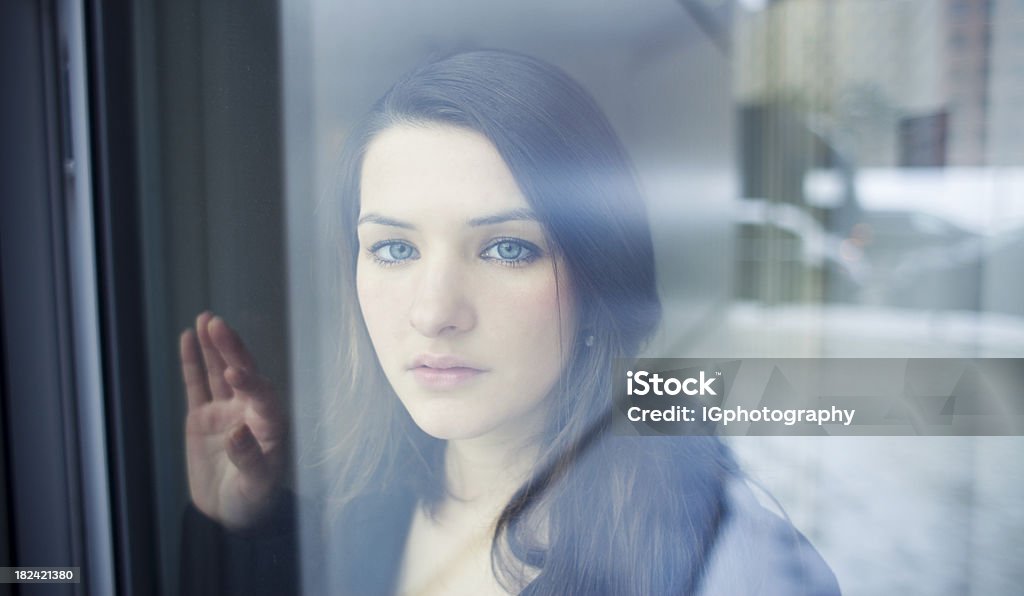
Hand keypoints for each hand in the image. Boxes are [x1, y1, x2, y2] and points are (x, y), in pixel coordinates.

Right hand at [180, 312, 287, 529]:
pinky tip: (189, 337)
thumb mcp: (257, 486)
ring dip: (214, 347)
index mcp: (271, 425)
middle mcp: (251, 411)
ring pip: (219, 372)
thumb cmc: (254, 501)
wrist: (231, 515)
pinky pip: (197, 385)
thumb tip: (237, 431)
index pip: (261, 396)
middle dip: (231, 349)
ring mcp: (226, 411)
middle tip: (217, 325)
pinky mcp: (203, 418)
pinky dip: (193, 362)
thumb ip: (250, 459)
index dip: (249, 382)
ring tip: (206, 319)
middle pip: (242, 373)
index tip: (233, 371)